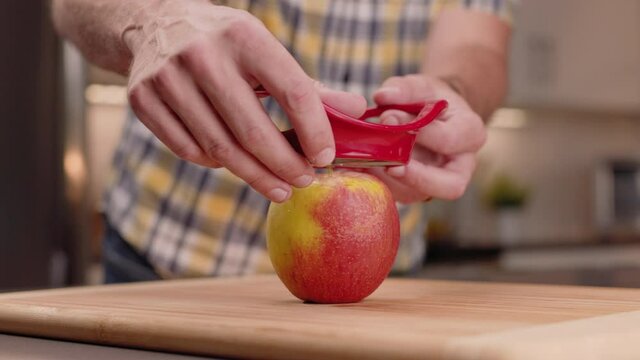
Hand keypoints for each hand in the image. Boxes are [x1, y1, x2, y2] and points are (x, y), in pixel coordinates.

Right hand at [125, 1, 365, 201]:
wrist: (156, 25)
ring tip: (279, 187)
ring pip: (219, 149)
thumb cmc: (227, 44)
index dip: (315, 131)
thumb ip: (310, 87)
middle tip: (304, 182)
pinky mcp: (142, 99)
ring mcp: (167, 78)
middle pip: (252, 131)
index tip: (325, 158)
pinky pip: (188, 150)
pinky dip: (216, 164)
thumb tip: (356, 111)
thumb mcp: (267, 52)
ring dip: (255, 175)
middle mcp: (203, 55)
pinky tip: (234, 163)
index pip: (294, 92)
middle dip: (285, 166)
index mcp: (246, 37)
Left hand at [368, 74, 485, 202]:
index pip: (449, 140)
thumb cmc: (429, 99)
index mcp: (471, 134)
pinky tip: (362, 167)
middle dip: (416, 177)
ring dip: (390, 182)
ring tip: (367, 162)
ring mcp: (440, 183)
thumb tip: (382, 96)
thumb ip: (405, 88)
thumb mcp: (422, 85)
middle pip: (450, 186)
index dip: (419, 132)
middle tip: (389, 165)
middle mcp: (462, 165)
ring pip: (420, 194)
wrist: (432, 116)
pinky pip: (399, 195)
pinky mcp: (417, 191)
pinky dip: (379, 182)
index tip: (388, 116)